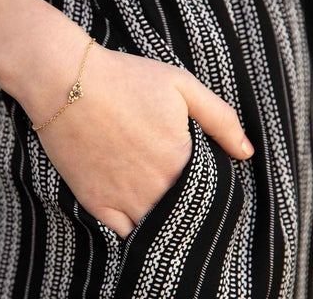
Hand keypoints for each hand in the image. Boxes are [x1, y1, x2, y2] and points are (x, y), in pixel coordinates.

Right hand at [13, 41, 253, 239]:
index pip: (210, 192)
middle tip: (171, 183)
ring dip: (162, 219)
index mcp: (181, 160)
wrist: (66, 81)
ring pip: (155, 226)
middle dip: (186, 203)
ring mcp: (123, 199)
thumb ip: (220, 119)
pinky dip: (133, 228)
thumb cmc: (125, 79)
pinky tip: (134, 211)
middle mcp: (155, 187)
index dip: (208, 187)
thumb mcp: (181, 85)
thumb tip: (246, 153)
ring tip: (156, 198)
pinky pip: (124, 233)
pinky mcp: (94, 202)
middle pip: (182, 211)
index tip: (199, 178)